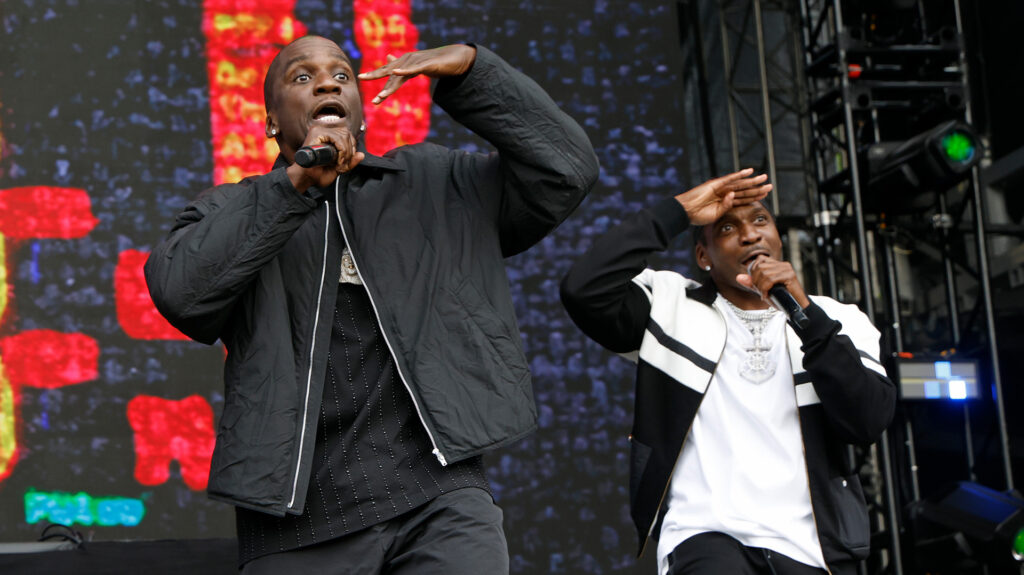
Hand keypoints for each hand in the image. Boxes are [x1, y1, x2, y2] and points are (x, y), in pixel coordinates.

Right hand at [286, 124, 364, 191]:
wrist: (305, 178)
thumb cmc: (318, 173)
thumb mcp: (338, 168)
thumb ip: (350, 162)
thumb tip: (362, 155)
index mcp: (328, 136)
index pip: (347, 134)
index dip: (351, 147)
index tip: (347, 160)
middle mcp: (323, 130)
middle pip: (347, 133)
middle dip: (350, 150)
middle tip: (343, 164)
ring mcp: (319, 129)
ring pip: (344, 135)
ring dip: (346, 152)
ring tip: (339, 163)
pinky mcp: (316, 132)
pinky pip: (337, 138)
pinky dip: (341, 150)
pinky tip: (337, 160)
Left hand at [358, 44, 476, 104]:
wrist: (454, 58)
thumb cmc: (437, 63)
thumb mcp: (418, 66)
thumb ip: (403, 66)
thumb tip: (390, 59)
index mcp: (405, 64)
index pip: (389, 74)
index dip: (376, 77)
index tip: (364, 84)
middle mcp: (408, 61)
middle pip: (390, 73)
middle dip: (375, 76)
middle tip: (362, 80)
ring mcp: (417, 62)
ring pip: (400, 75)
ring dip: (390, 86)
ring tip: (381, 96)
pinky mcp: (427, 64)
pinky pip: (414, 69)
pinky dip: (404, 71)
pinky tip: (396, 73)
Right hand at [675, 168, 771, 225]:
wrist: (685, 211)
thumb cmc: (697, 216)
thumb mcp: (715, 215)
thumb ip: (726, 207)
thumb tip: (734, 196)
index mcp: (725, 203)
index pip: (743, 199)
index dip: (755, 196)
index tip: (765, 194)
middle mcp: (725, 194)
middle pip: (744, 190)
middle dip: (757, 188)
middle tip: (770, 185)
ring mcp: (721, 188)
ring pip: (740, 184)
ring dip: (752, 181)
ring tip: (764, 178)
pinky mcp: (715, 184)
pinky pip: (730, 178)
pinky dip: (739, 174)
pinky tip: (749, 171)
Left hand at [736, 255, 809, 308]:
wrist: (797, 309)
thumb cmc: (782, 299)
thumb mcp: (764, 290)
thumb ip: (752, 283)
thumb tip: (739, 277)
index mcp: (777, 265)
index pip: (759, 260)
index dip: (753, 272)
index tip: (756, 285)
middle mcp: (783, 265)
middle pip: (760, 267)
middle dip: (756, 281)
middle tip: (761, 292)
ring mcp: (787, 269)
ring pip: (764, 273)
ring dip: (761, 287)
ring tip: (765, 294)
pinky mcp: (790, 276)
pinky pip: (770, 279)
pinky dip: (765, 289)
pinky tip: (767, 295)